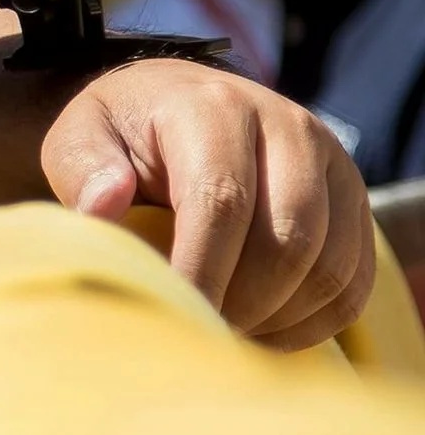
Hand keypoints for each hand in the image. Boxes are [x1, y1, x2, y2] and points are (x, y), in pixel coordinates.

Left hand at [41, 61, 375, 349]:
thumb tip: (102, 206)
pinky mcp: (355, 198)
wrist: (175, 102)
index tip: (174, 316)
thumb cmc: (121, 134)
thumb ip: (82, 169)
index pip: (221, 200)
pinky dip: (312, 320)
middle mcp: (285, 125)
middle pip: (288, 239)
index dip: (200, 270)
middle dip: (242, 303)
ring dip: (278, 317)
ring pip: (329, 265)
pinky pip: (354, 279)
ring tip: (225, 332)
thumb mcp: (80, 138)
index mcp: (211, 107)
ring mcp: (331, 161)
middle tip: (198, 331)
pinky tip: (262, 330)